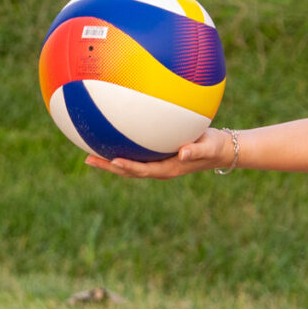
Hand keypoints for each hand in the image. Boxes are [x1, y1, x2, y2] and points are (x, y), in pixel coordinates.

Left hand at [84, 127, 236, 179]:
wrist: (219, 149)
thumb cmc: (214, 145)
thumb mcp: (208, 147)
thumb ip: (196, 150)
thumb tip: (182, 153)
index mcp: (168, 169)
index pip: (143, 170)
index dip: (127, 167)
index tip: (112, 161)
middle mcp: (159, 168)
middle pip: (128, 170)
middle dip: (108, 166)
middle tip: (88, 159)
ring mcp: (157, 163)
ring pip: (129, 164)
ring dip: (109, 161)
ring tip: (89, 153)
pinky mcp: (157, 156)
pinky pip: (136, 154)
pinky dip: (121, 149)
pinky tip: (110, 138)